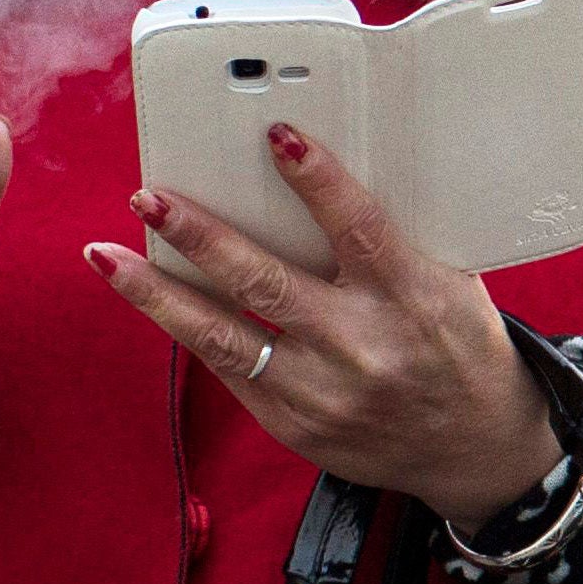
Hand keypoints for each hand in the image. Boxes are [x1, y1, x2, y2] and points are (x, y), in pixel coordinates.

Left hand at [86, 126, 566, 524]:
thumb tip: (310, 177)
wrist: (475, 448)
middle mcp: (364, 349)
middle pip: (266, 283)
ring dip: (158, 292)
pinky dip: (184, 328)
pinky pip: (227, 370)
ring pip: (222, 336)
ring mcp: (324, 394)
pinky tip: (151, 296)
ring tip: (107, 256)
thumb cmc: (458, 346)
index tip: (277, 135)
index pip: (360, 229)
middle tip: (149, 197)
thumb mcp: (450, 284)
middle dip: (200, 236)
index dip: (318, 180)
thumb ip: (390, 239)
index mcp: (414, 299)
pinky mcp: (295, 426)